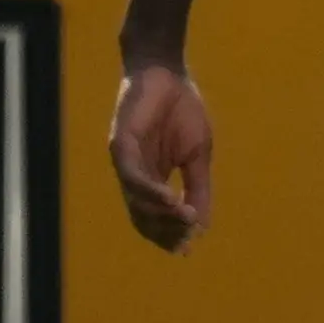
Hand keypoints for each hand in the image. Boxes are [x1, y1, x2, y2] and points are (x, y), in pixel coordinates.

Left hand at [109, 61, 212, 252]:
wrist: (167, 74)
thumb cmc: (183, 110)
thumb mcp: (198, 155)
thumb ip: (199, 187)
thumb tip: (202, 224)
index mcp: (153, 178)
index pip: (155, 218)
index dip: (169, 235)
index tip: (188, 248)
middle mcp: (135, 175)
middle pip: (142, 217)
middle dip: (165, 232)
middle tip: (186, 239)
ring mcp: (126, 162)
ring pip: (136, 202)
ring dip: (161, 216)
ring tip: (185, 220)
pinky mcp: (121, 145)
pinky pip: (134, 177)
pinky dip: (152, 193)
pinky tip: (172, 200)